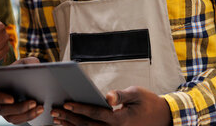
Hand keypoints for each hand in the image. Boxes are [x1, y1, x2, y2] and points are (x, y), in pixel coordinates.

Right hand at [0, 57, 43, 123]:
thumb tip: (32, 66)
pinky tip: (40, 110)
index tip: (11, 99)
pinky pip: (19, 120)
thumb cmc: (21, 70)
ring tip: (39, 107)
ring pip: (11, 117)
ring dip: (26, 114)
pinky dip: (30, 116)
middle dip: (18, 108)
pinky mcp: (12, 116)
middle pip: (1, 109)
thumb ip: (27, 61)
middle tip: (32, 102)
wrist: (27, 80)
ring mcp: (3, 110)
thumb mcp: (24, 62)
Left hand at [51, 86, 171, 125]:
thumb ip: (121, 95)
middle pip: (88, 125)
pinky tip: (68, 124)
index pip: (97, 114)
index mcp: (121, 120)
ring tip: (56, 118)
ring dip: (71, 125)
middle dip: (70, 117)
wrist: (162, 117)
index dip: (81, 108)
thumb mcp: (137, 93)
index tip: (67, 103)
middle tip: (54, 110)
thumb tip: (108, 96)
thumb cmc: (148, 102)